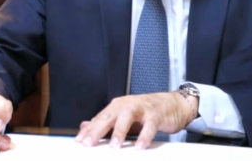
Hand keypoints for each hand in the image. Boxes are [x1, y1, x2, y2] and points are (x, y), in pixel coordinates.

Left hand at [74, 91, 196, 148]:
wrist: (172, 104)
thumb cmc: (146, 112)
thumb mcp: (123, 117)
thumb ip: (105, 122)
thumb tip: (85, 126)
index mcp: (117, 106)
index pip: (99, 119)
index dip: (89, 130)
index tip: (79, 141)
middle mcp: (126, 105)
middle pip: (109, 117)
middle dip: (97, 130)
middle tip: (89, 143)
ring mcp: (141, 108)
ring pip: (127, 117)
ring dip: (119, 132)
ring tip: (114, 146)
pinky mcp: (156, 115)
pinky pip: (149, 126)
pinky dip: (144, 136)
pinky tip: (139, 146)